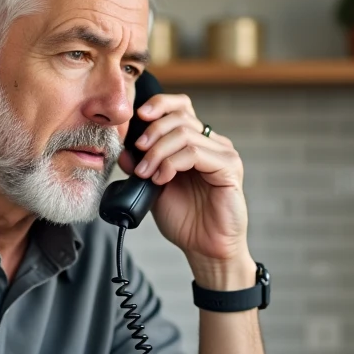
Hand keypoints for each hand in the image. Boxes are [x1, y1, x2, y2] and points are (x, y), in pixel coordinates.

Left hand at [121, 93, 250, 287]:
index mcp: (197, 143)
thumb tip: (124, 149)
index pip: (181, 106)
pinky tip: (162, 179)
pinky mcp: (229, 168)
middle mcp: (213, 144)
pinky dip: (172, 163)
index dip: (159, 105)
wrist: (204, 248)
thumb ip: (142, 166)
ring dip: (157, 152)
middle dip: (151, 133)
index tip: (137, 116)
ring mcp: (223, 155)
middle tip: (138, 154)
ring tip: (146, 174)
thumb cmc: (186, 220)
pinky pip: (195, 153)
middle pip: (180, 117)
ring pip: (184, 134)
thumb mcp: (154, 188)